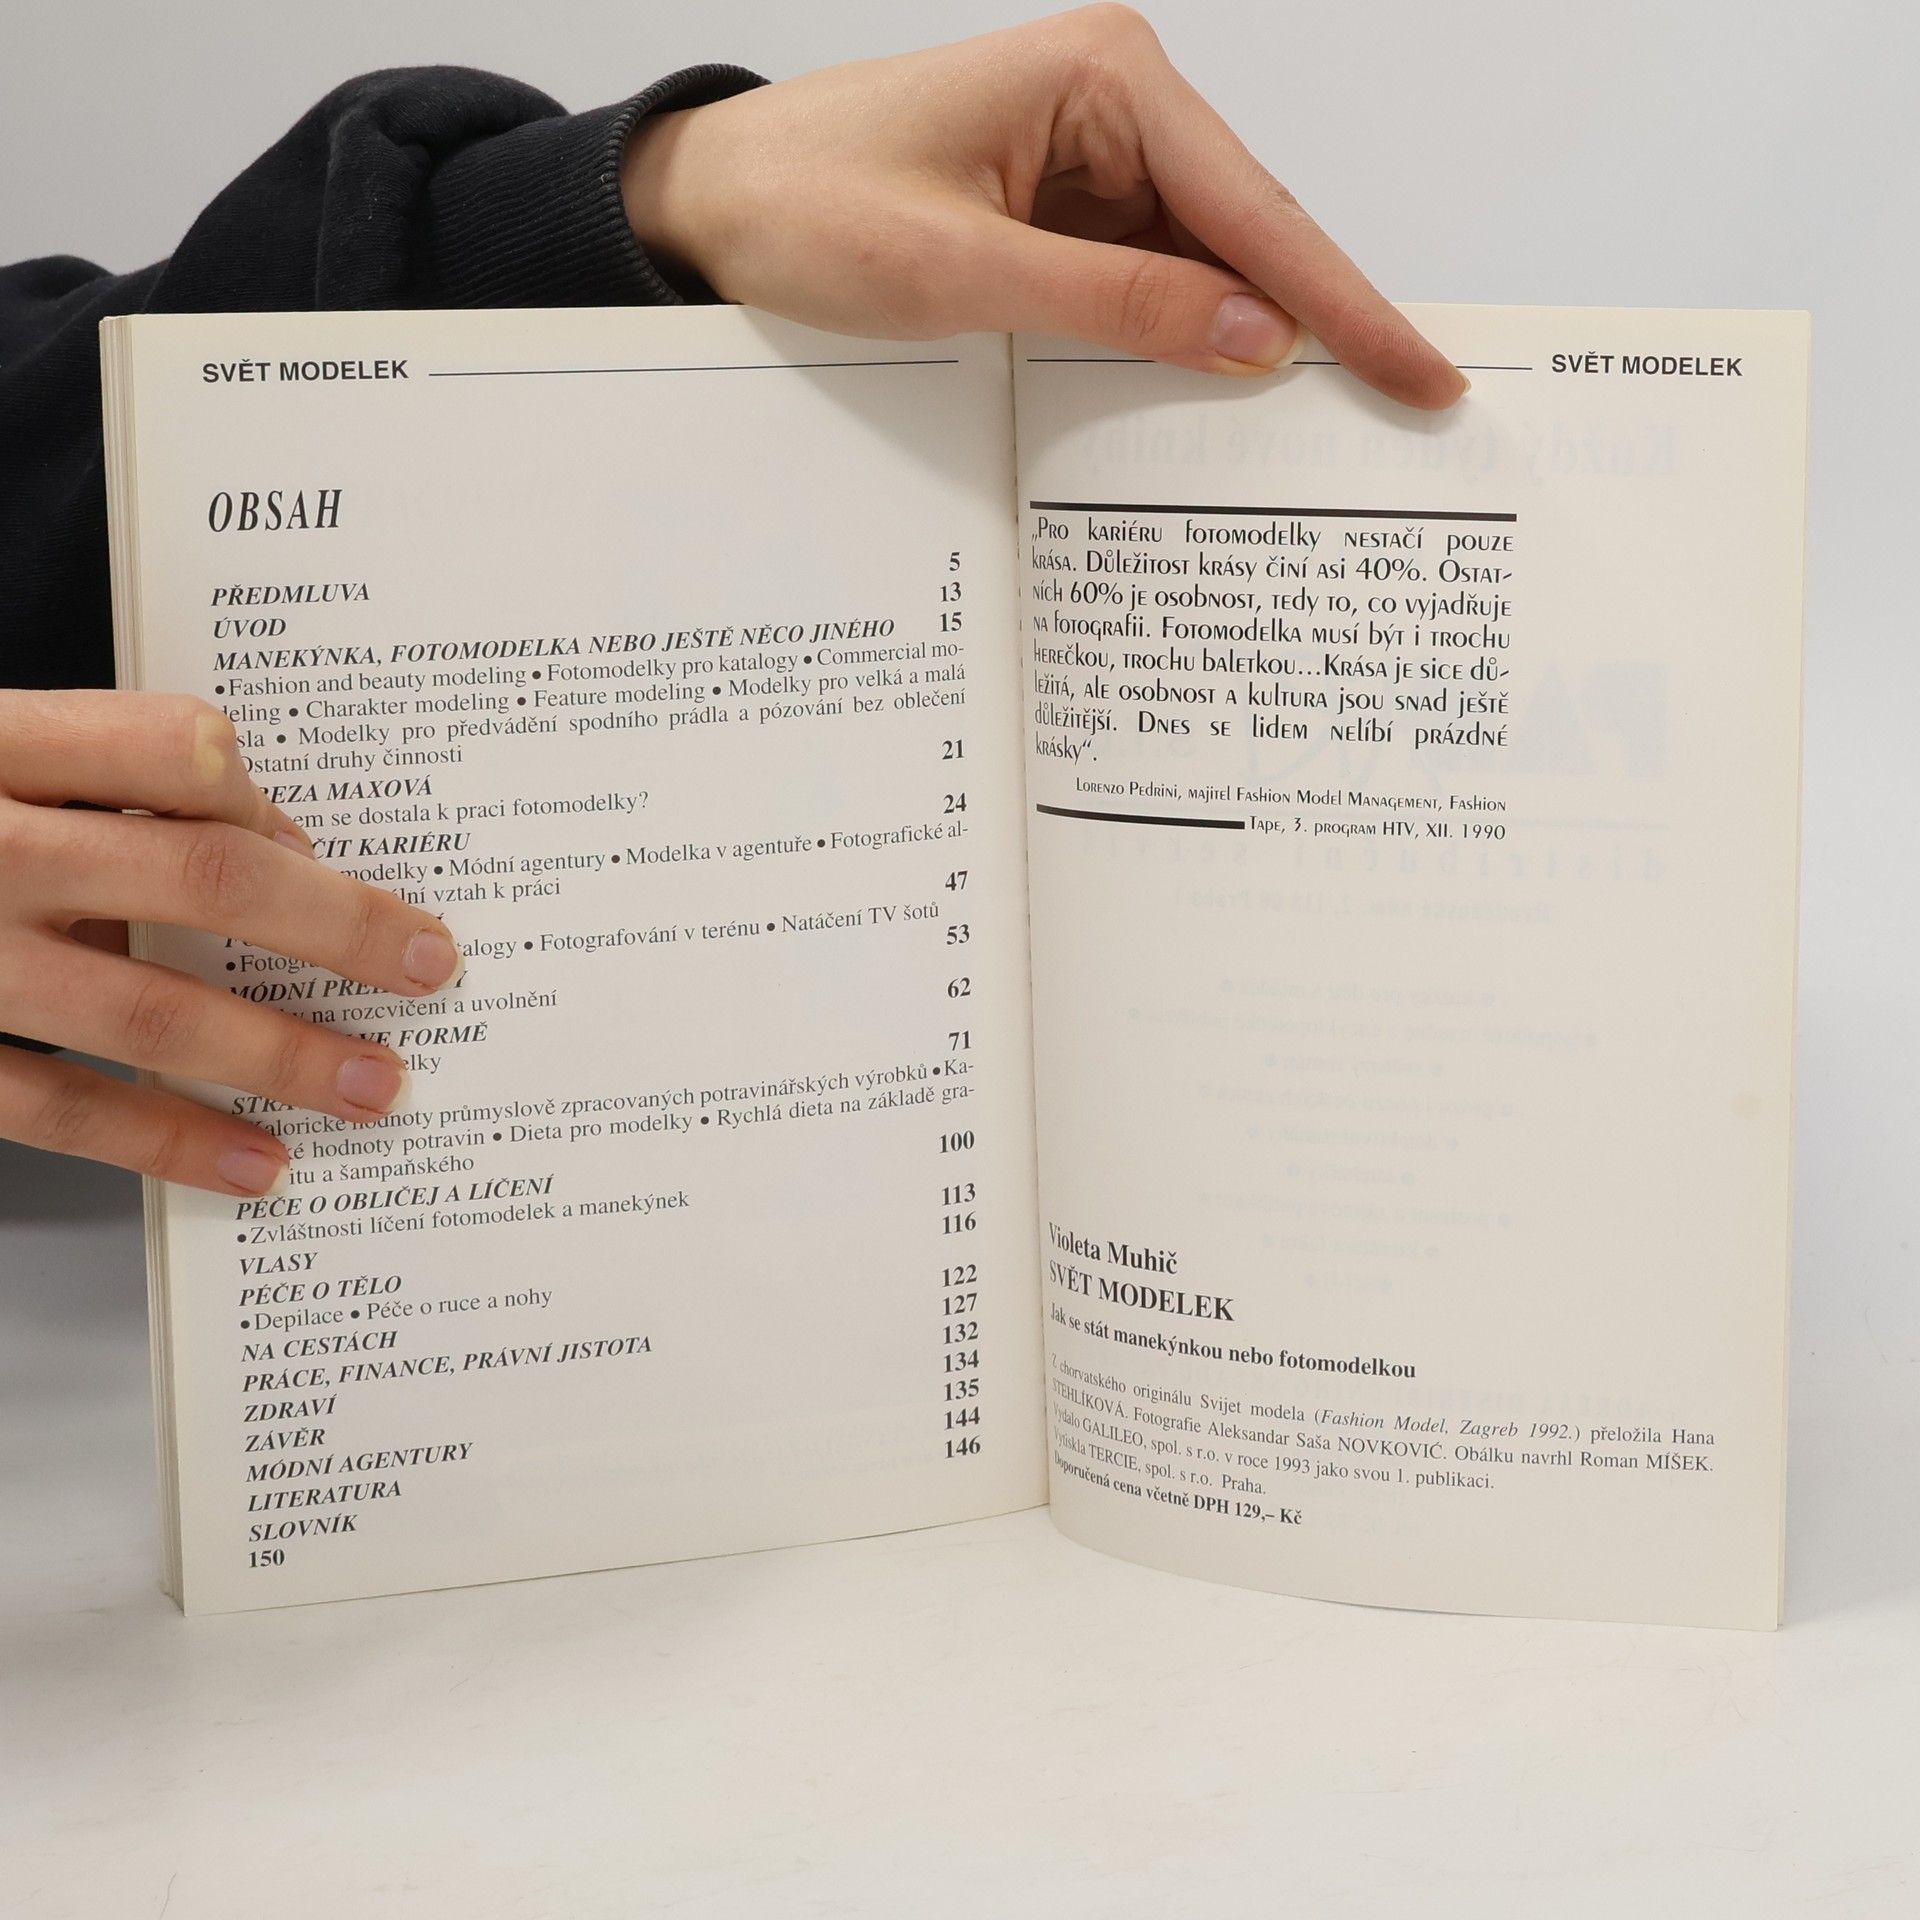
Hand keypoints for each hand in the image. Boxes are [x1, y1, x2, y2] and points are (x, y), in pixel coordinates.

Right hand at [0, 691, 462, 1194]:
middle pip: (195, 875)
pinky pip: (60, 1104)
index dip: (272, 800)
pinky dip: (169, 1141)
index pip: (171, 747)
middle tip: (433, 963)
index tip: (330, 847)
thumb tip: (266, 837)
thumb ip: (87, 778)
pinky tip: (256, 1163)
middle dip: (336, 927)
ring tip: (378, 1088)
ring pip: (145, 1006)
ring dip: (281, 1055)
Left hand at [621, 4, 1464, 406]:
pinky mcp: (1067, 215)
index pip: (1255, 207)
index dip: (1343, 303)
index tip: (1418, 372)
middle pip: (1252, 234)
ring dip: (1248, 344)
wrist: (712, 204)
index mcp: (1105, 80)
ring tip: (1327, 426)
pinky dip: (1181, 343)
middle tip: (1405, 413)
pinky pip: (1151, 286)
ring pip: (1208, 268)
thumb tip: (1255, 336)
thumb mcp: (961, 267)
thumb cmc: (807, 204)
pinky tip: (1216, 399)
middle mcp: (1117, 108)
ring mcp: (1094, 162)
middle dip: (1318, 325)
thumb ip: (1113, 303)